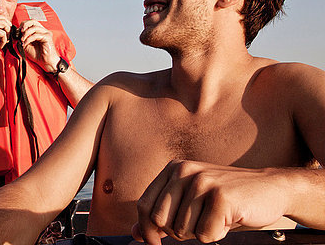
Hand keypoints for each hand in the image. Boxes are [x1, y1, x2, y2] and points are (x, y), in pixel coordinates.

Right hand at [0, 16, 11, 57]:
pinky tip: (0, 46)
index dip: (6, 22)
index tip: (8, 28)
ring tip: (3, 41)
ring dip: (7, 34)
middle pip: (3, 19)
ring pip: (4, 24)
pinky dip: (4, 41)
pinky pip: (3, 33)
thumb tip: (9, 30)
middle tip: (8, 35)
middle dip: (8, 27)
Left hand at [19, 20, 60, 72]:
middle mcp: (43, 30)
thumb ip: (23, 38)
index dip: (23, 24)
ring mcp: (46, 33)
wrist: (45, 62)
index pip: (31, 22)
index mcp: (39, 31)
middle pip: (33, 21)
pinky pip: (36, 35)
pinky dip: (29, 39)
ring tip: (22, 40)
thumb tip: (16, 34)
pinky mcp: (47, 37)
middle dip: (24, 25)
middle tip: (20, 32)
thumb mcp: (27, 45)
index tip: (18, 31)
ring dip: (26, 33)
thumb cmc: (37, 55)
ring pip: (34, 27)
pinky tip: (25, 43)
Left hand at [133, 160, 289, 244]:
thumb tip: (136, 234)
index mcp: (174, 169)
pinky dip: (216, 235)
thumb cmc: (227, 198)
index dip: (147, 229)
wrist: (270, 188)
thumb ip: (163, 214)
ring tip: (216, 217)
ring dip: (200, 232)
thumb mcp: (190, 201)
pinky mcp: (221, 197)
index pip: (145, 204)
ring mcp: (202, 182)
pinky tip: (228, 220)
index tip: (154, 242)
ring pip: (183, 230)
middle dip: (177, 232)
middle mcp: (184, 171)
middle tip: (198, 224)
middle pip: (161, 220)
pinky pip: (205, 235)